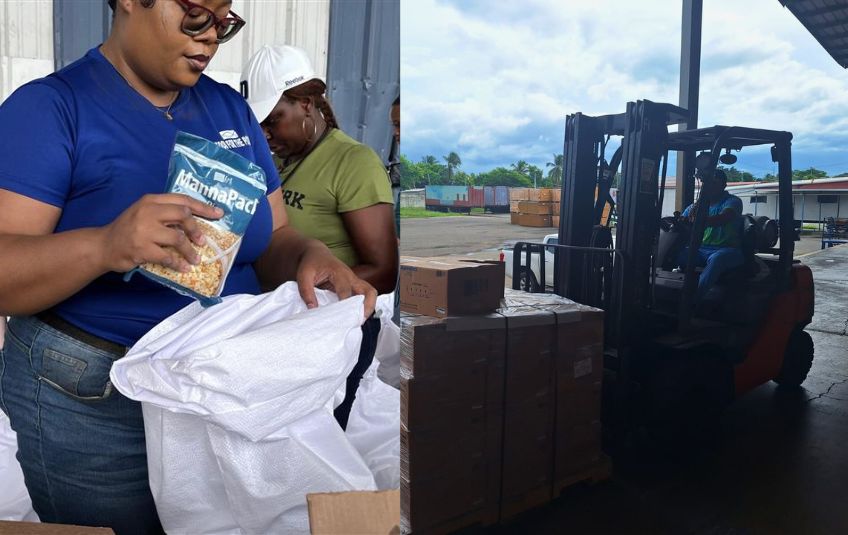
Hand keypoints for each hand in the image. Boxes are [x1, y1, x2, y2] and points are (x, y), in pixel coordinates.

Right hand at [98, 193, 223, 272]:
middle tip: (202, 241)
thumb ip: (165, 214)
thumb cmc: (128, 230)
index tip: (219, 214)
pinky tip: (183, 268)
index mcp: (151, 200)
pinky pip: (168, 257)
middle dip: (196, 229)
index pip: (182, 199)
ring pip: (178, 238)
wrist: (103, 246)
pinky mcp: (141, 249)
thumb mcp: (144, 214)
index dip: (203, 207)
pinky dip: (178, 264)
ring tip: (195, 259)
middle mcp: (147, 212)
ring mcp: (144, 230)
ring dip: (190, 251)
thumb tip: (194, 222)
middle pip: (183, 215)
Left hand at [296, 244, 376, 318]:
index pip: (346, 290)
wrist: (316, 254)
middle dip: (368, 306)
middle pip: (368, 290)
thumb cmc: (310, 263)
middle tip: (360, 320)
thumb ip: (306, 291)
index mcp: (339, 273)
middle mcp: (351, 277)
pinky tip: (356, 317)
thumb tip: (313, 309)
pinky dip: (365, 305)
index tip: (343, 318)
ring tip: (360, 320)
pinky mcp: (353, 286)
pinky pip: (365, 295)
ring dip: (369, 307)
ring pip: (370, 293)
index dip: (346, 304)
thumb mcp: (303, 275)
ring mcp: (354, 281)